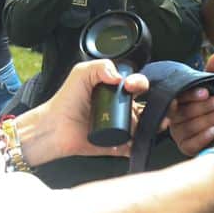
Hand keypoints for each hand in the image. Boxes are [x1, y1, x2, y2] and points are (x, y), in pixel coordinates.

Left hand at [20, 59, 151, 164]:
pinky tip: (138, 140)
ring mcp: (119, 127)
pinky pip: (132, 146)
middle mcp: (119, 108)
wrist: (54, 127)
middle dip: (158, 104)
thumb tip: (118, 76)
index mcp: (113, 90)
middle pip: (146, 105)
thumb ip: (99, 66)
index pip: (136, 84)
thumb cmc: (65, 101)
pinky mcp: (116, 145)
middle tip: (159, 106)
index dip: (139, 82)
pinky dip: (139, 145)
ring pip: (144, 126)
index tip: (131, 86)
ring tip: (157, 123)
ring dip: (154, 124)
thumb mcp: (81, 74)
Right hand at [166, 52, 213, 155]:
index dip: (192, 94)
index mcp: (178, 100)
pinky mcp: (185, 147)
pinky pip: (190, 144)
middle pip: (185, 112)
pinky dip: (203, 137)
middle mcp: (174, 117)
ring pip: (188, 127)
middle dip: (206, 107)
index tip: (206, 91)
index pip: (180, 96)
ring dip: (208, 120)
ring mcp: (178, 133)